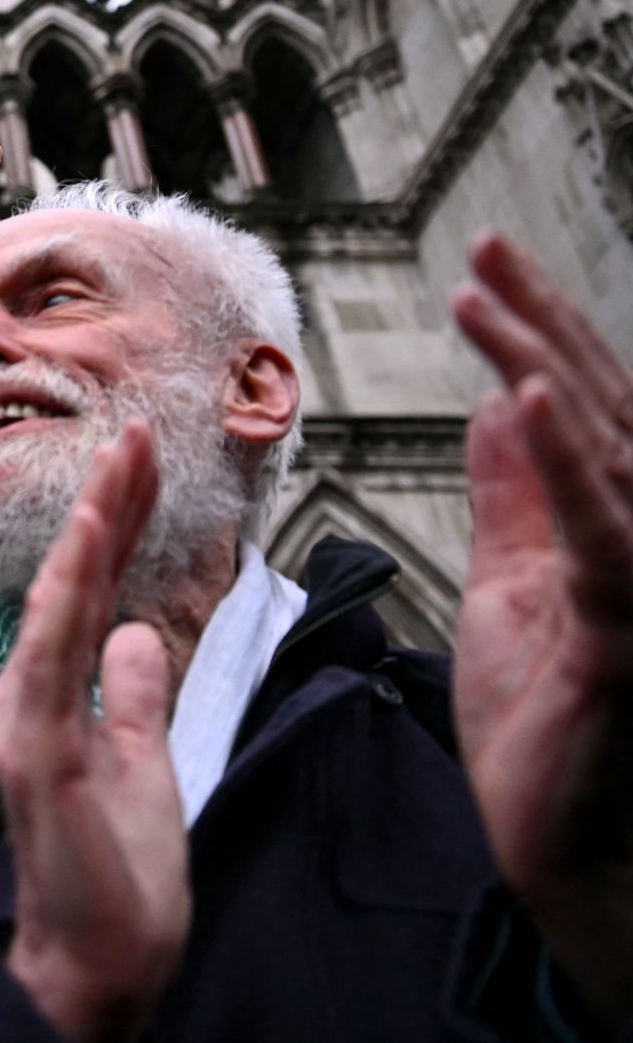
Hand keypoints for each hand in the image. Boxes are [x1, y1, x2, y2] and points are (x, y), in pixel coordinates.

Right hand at [0, 419, 188, 1042]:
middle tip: (139, 431)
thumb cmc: (118, 881)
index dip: (119, 524)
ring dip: (90, 531)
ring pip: (59, 604)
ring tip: (118, 464)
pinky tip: (87, 543)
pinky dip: (68, 594)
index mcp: (59, 697)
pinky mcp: (37, 751)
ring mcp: (28, 721)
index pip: (95, 592)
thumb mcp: (146, 767)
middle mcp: (33, 697)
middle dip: (108, 504)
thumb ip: (135, 699)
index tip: (143, 461)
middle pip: (74, 583)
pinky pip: (53, 656)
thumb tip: (138, 638)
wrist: (98, 965)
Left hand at [451, 233, 632, 1030]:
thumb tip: (496, 406)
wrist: (576, 852)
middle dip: (543, 325)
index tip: (487, 266)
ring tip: (485, 304)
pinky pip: (601, 538)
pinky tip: (520, 402)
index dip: (542, 331)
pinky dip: (562, 468)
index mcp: (617, 526)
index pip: (584, 408)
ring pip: (606, 453)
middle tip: (483, 250)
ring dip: (544, 371)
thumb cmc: (555, 723)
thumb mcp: (518, 585)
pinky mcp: (629, 637)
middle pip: (603, 410)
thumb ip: (516, 497)